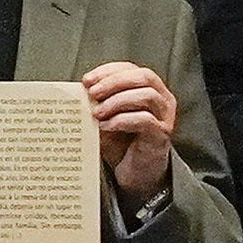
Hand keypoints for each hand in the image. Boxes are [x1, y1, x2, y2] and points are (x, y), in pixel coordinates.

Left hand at [83, 60, 176, 207]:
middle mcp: (162, 99)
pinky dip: (122, 120)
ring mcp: (165, 117)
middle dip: (114, 81)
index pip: (131, 68)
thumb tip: (78, 91)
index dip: (108, 71)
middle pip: (143, 76)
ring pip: (146, 95)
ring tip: (97, 113)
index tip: (86, 80)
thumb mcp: (105, 117)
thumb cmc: (121, 143)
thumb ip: (97, 102)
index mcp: (149, 88)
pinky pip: (145, 120)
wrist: (135, 174)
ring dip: (117, 101)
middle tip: (92, 93)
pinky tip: (105, 126)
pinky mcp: (161, 135)